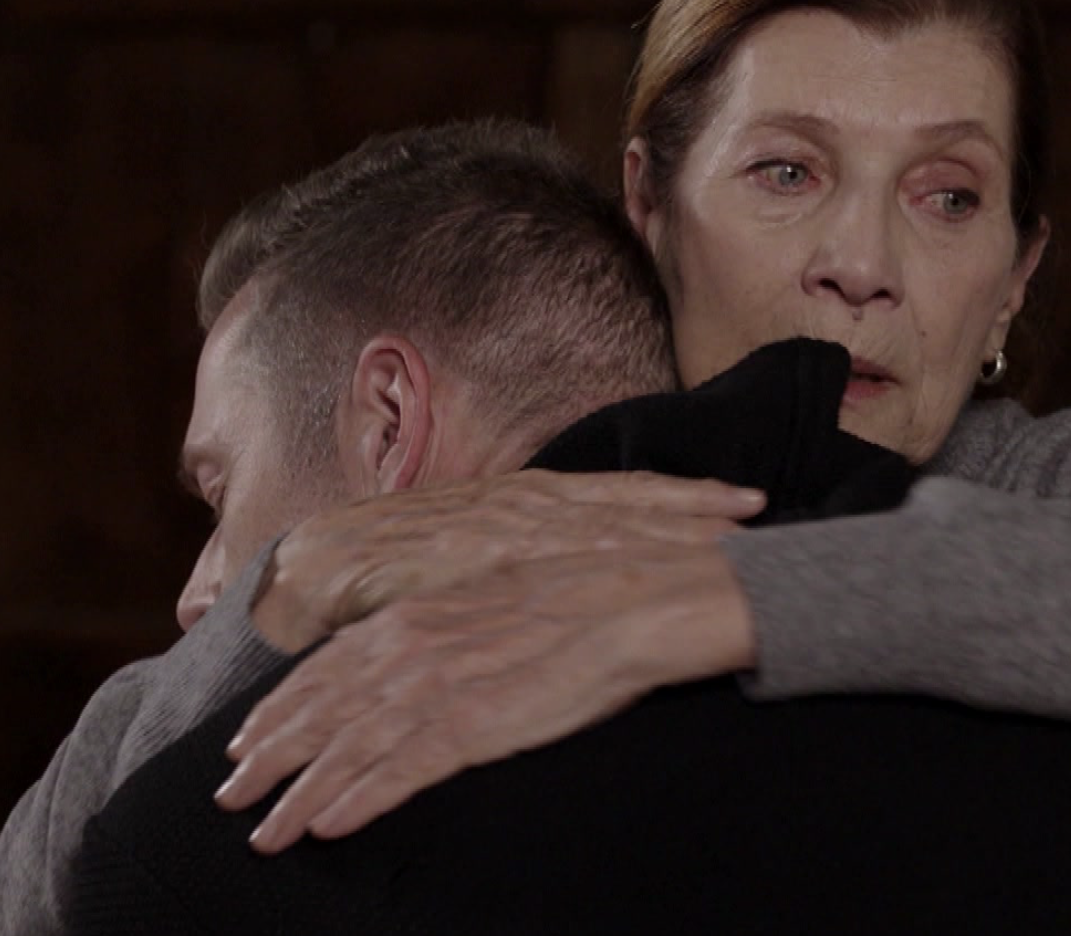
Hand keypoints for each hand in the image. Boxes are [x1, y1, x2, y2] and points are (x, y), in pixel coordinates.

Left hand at [217, 541, 753, 852]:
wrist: (630, 602)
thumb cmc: (577, 598)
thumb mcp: (492, 599)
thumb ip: (446, 626)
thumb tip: (423, 648)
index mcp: (414, 616)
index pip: (324, 668)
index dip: (280, 708)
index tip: (246, 739)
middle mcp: (409, 650)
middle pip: (317, 712)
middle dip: (267, 757)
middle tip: (228, 796)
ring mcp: (436, 689)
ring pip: (344, 751)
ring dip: (297, 796)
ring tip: (265, 834)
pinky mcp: (470, 727)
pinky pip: (398, 773)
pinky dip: (356, 801)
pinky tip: (326, 827)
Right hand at [252, 469, 765, 651]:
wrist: (309, 569)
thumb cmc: (380, 570)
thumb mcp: (462, 558)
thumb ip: (515, 563)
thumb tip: (559, 574)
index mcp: (522, 504)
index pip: (618, 496)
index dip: (682, 498)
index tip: (745, 502)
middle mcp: (524, 506)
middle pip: (628, 503)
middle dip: (696, 507)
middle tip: (762, 509)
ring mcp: (506, 527)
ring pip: (610, 522)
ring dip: (674, 525)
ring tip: (738, 532)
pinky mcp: (483, 554)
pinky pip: (565, 553)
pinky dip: (620, 553)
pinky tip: (663, 565)